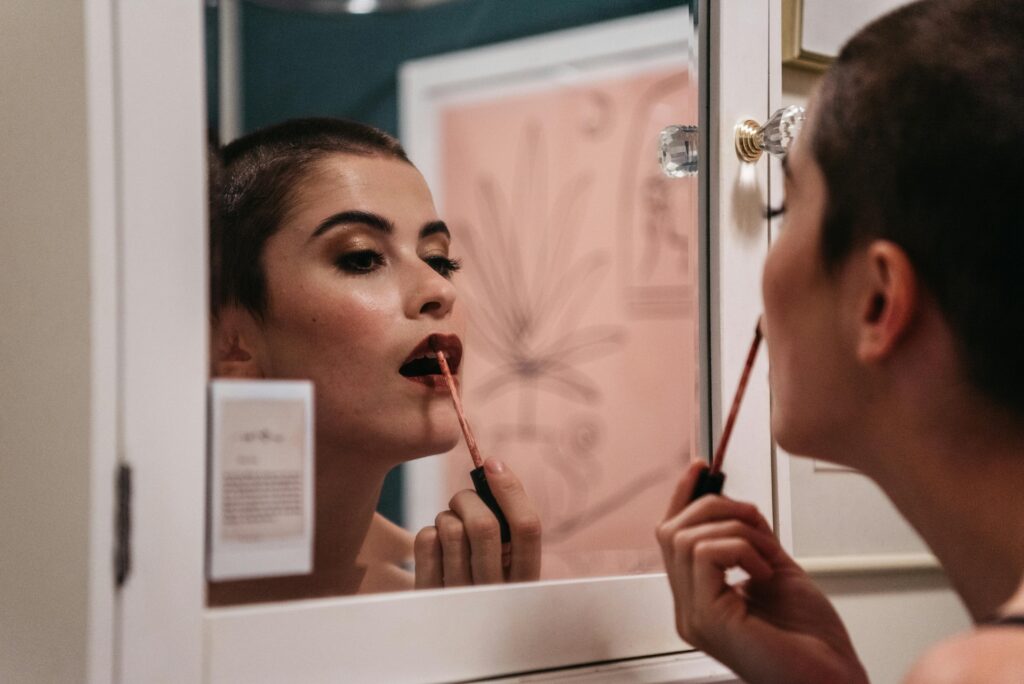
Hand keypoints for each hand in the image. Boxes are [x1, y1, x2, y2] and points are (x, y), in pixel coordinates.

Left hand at [414, 458, 540, 587]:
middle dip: (467, 499)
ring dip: (446, 516)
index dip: (510, 489)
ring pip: (450, 529)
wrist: (448, 640)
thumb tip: (494, 469)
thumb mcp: (508, 567)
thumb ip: (508, 529)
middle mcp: (494, 593)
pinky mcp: (427, 594)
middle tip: (462, 501)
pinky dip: (429, 532)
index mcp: (525, 582)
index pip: (528, 528)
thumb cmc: (483, 584)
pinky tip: (436, 548)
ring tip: (450, 528)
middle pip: (483, 524)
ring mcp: (458, 596)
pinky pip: (425, 540)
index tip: (493, 464)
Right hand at [656, 461, 868, 683]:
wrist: (835, 683)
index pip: (672, 538)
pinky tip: (763, 570)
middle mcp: (689, 609)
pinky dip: (740, 548)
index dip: (684, 497)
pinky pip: (706, 554)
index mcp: (700, 599)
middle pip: (671, 531)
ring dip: (735, 530)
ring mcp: (694, 616)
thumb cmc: (815, 643)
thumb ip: (752, 540)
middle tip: (752, 515)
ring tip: (766, 554)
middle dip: (713, 506)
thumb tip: (737, 505)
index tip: (702, 467)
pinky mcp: (708, 619)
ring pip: (686, 538)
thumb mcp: (777, 572)